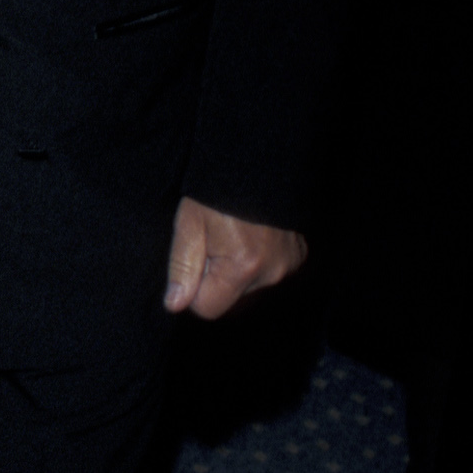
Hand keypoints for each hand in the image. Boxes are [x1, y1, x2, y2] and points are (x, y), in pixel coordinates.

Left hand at [164, 199, 306, 319]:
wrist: (255, 163)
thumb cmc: (215, 193)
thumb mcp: (189, 225)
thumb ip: (182, 267)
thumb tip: (174, 305)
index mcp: (242, 268)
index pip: (207, 308)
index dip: (193, 288)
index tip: (195, 260)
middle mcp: (271, 273)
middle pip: (229, 299)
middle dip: (216, 278)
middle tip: (214, 242)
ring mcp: (288, 266)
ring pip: (248, 286)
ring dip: (237, 270)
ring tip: (233, 236)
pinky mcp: (298, 257)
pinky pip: (268, 272)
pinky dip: (257, 261)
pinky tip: (252, 236)